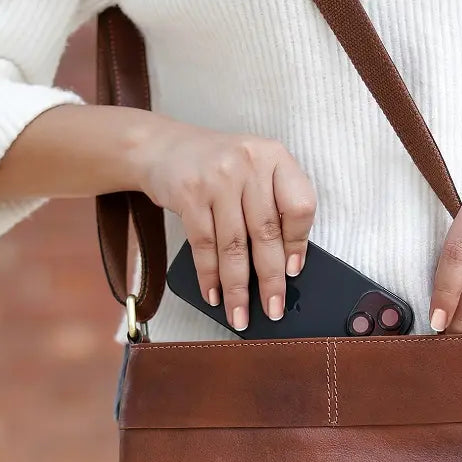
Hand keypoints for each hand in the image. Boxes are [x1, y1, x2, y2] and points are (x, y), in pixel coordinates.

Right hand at [133, 114, 315, 330]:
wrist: (162, 146)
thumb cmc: (217, 167)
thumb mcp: (253, 171)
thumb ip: (272, 205)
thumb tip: (285, 266)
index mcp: (274, 157)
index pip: (299, 206)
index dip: (298, 244)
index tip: (294, 272)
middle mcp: (249, 163)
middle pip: (266, 233)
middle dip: (270, 280)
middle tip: (274, 310)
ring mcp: (218, 178)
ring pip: (234, 245)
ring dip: (237, 288)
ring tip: (240, 315)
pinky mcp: (189, 194)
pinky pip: (204, 245)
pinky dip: (209, 275)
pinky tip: (214, 295)